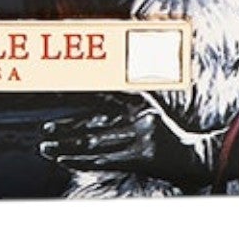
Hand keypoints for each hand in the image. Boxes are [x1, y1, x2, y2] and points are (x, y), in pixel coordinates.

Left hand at [39, 93, 218, 190]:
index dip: (76, 94)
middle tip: (45, 129)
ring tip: (45, 148)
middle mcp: (136, 118)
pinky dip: (82, 160)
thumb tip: (96, 79)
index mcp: (137, 102)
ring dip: (67, 146)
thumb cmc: (165, 132)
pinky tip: (64, 160)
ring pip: (94, 143)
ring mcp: (139, 138)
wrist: (193, 158)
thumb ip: (124, 91)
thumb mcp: (148, 105)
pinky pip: (105, 160)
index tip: (53, 91)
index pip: (100, 96)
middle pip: (93, 123)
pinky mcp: (141, 158)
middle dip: (66, 127)